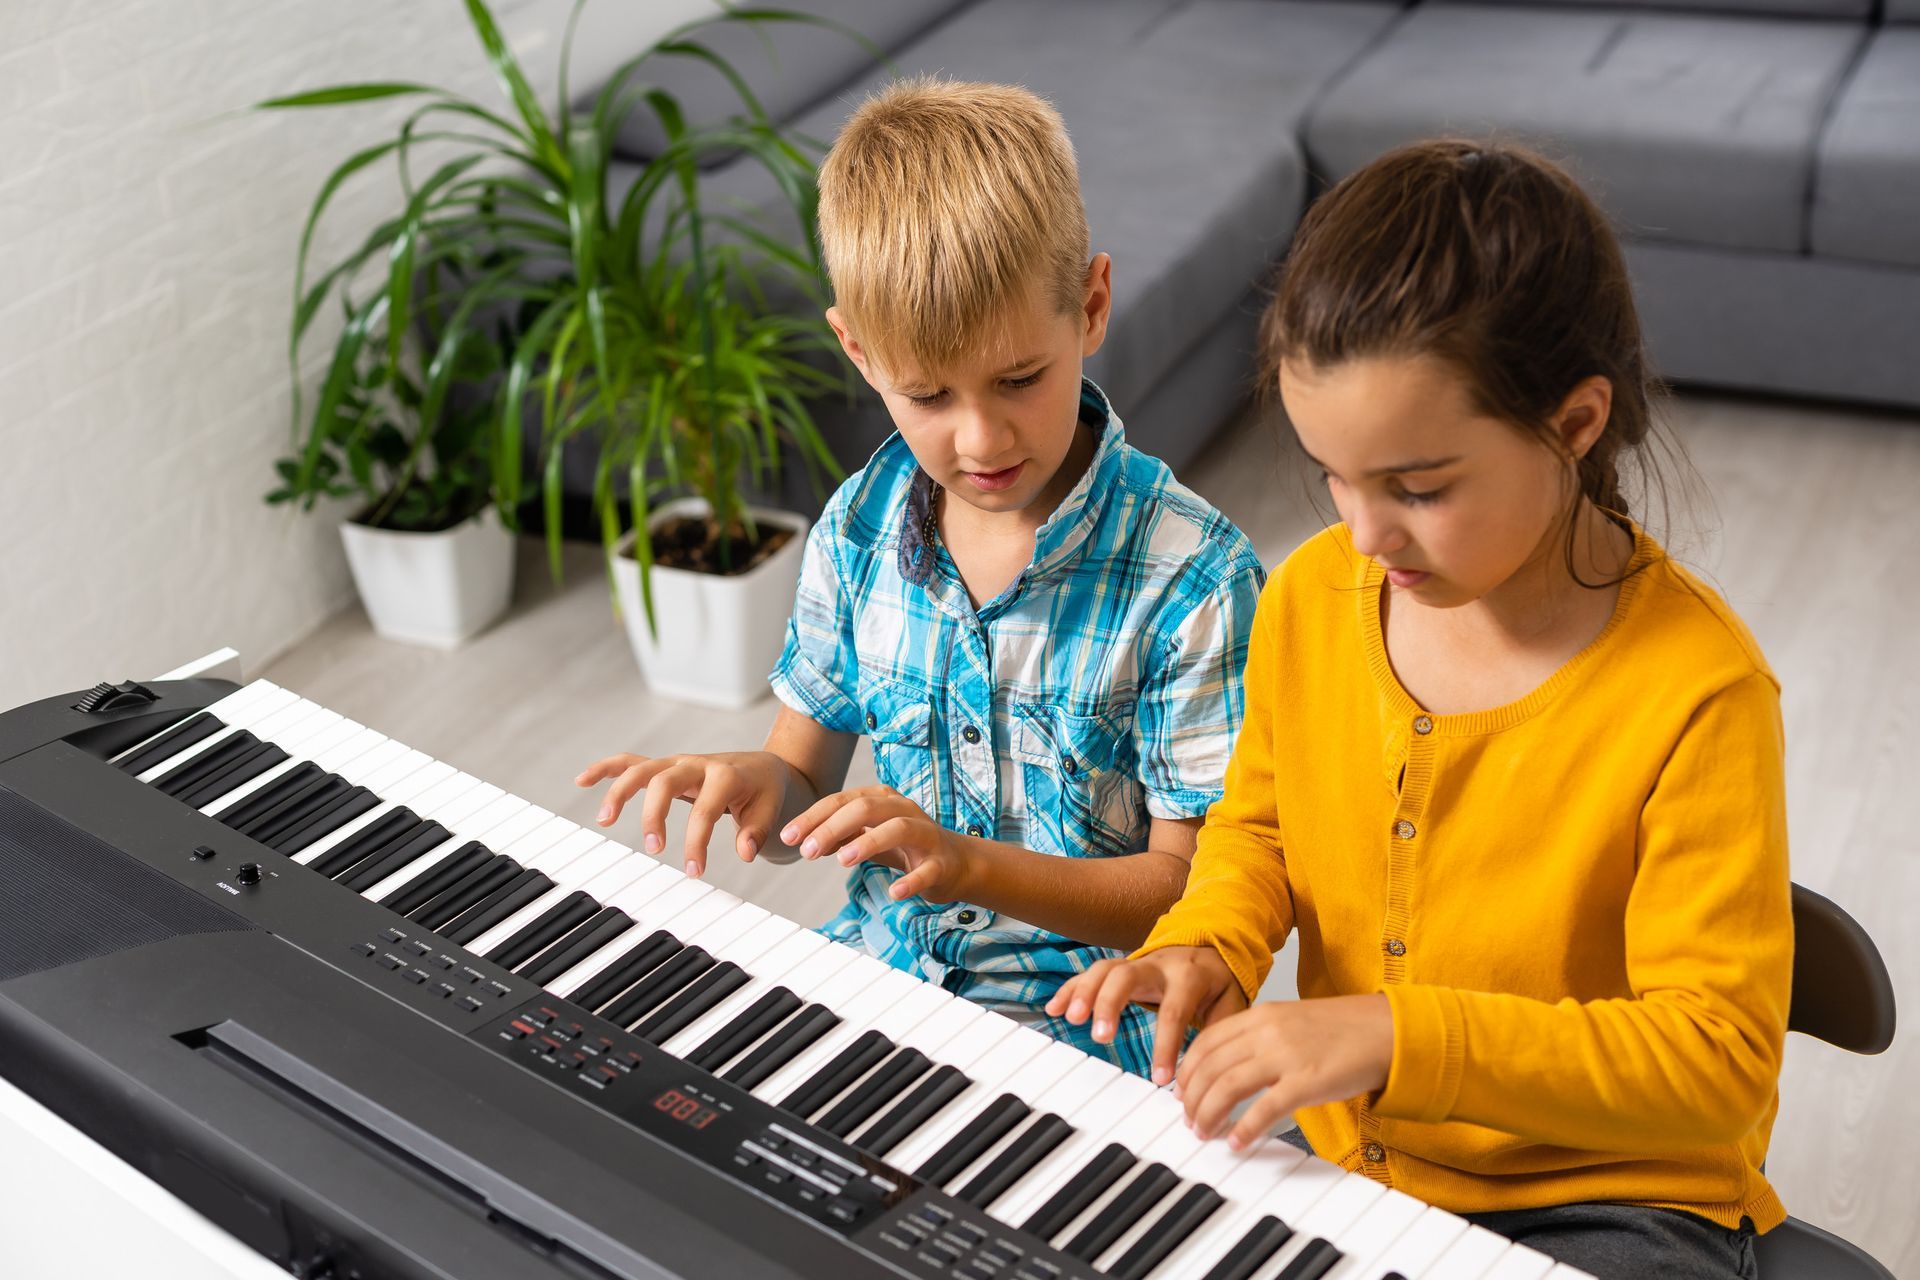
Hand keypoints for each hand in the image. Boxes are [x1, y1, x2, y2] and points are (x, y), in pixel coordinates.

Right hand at [574, 750, 790, 877]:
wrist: (763, 765)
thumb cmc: (764, 789)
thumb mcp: (769, 808)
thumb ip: (756, 830)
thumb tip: (744, 853)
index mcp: (725, 775)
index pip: (705, 809)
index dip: (697, 841)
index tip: (694, 870)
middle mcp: (697, 765)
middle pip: (665, 782)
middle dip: (654, 814)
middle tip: (654, 848)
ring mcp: (678, 764)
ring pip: (643, 770)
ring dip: (620, 791)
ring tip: (604, 819)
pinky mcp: (666, 767)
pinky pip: (631, 762)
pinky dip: (607, 768)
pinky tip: (583, 780)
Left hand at [782, 786, 973, 903]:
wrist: (957, 863)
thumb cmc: (906, 846)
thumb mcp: (869, 836)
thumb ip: (841, 836)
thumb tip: (807, 840)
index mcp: (883, 800)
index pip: (841, 801)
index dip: (812, 818)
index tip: (788, 837)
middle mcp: (904, 810)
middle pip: (865, 808)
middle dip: (832, 827)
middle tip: (808, 851)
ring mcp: (925, 835)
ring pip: (897, 828)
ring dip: (868, 842)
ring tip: (843, 861)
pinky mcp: (941, 863)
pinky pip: (926, 871)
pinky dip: (910, 881)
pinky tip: (894, 893)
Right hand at [1046, 946, 1248, 1085]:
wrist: (1210, 946)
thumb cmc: (1218, 981)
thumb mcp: (1231, 1001)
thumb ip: (1220, 1030)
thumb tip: (1207, 1071)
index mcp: (1189, 975)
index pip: (1174, 1010)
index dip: (1167, 1045)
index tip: (1162, 1080)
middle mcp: (1157, 964)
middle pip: (1127, 975)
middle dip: (1110, 1003)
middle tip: (1101, 1036)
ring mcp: (1134, 963)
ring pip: (1103, 969)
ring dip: (1084, 992)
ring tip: (1071, 1018)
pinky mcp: (1119, 968)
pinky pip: (1089, 974)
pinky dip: (1070, 989)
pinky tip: (1054, 1008)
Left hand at [1174, 995, 1393, 1148]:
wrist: (1389, 1030)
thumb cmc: (1345, 1031)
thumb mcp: (1292, 1022)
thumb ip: (1261, 1038)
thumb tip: (1230, 1069)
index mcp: (1261, 1015)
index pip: (1205, 1042)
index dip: (1186, 1070)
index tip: (1181, 1091)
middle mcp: (1267, 1031)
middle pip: (1210, 1067)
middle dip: (1192, 1098)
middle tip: (1190, 1121)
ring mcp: (1286, 1055)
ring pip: (1227, 1087)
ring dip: (1209, 1114)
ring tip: (1205, 1133)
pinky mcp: (1307, 1081)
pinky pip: (1263, 1109)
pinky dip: (1244, 1129)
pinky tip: (1236, 1143)